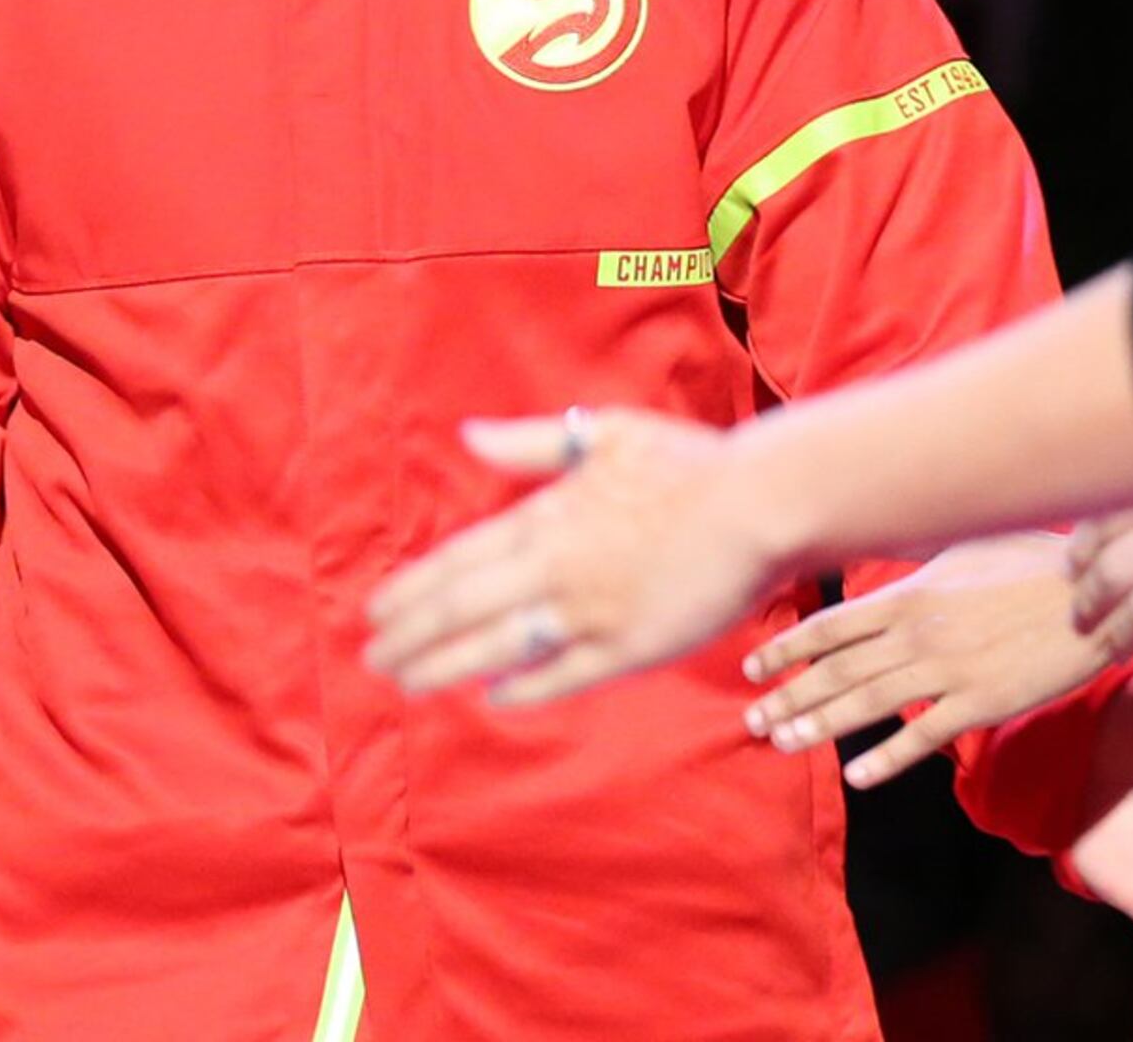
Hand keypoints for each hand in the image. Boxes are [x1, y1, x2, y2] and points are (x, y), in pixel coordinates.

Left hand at [367, 409, 782, 703]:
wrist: (759, 504)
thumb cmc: (686, 463)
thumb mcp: (602, 434)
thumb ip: (530, 443)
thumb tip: (467, 435)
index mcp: (546, 517)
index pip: (458, 561)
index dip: (413, 590)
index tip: (376, 613)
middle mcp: (556, 567)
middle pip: (462, 609)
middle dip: (411, 638)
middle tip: (373, 659)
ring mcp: (590, 610)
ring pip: (498, 647)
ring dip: (446, 667)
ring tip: (408, 684)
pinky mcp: (631, 646)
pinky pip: (564, 674)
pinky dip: (524, 688)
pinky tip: (492, 698)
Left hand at [746, 533, 1117, 787]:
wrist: (1097, 593)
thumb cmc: (1033, 564)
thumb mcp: (963, 553)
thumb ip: (918, 570)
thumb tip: (886, 574)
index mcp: (909, 595)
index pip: (830, 626)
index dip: (786, 649)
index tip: (753, 667)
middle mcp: (917, 633)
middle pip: (837, 670)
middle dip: (789, 695)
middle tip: (752, 718)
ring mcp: (947, 670)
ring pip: (867, 704)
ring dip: (819, 725)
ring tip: (782, 741)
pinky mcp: (982, 703)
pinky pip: (922, 736)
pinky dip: (885, 759)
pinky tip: (856, 777)